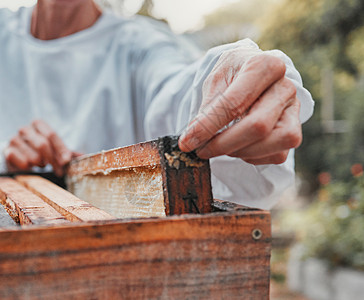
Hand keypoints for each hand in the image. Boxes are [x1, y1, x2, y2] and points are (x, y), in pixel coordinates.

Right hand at [4, 120, 78, 175]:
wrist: (20, 156)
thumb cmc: (43, 151)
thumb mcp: (56, 149)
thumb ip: (68, 152)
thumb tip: (83, 157)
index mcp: (38, 124)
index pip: (51, 135)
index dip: (61, 149)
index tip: (67, 161)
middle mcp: (25, 129)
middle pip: (43, 145)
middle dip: (54, 160)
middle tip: (60, 170)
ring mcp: (14, 140)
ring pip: (33, 156)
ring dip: (41, 164)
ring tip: (42, 164)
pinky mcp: (7, 151)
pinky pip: (21, 161)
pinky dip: (29, 167)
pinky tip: (31, 166)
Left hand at [179, 48, 301, 164]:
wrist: (250, 77)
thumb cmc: (231, 78)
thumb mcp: (214, 83)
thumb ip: (207, 111)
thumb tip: (190, 141)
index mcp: (265, 66)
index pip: (235, 102)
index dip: (208, 126)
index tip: (187, 141)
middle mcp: (285, 87)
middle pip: (258, 126)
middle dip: (224, 144)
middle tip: (201, 150)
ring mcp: (294, 111)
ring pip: (272, 144)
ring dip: (238, 152)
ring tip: (219, 145)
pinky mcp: (294, 131)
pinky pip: (276, 155)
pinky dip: (251, 157)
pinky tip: (237, 146)